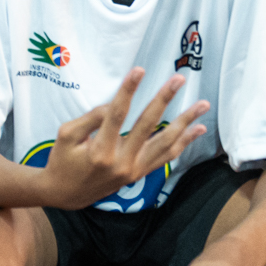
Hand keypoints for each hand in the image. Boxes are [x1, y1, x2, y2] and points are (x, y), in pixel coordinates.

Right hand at [36, 67, 209, 208]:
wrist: (66, 194)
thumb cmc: (62, 160)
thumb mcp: (66, 135)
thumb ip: (90, 119)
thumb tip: (113, 106)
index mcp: (100, 151)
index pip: (117, 114)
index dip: (128, 91)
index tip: (139, 71)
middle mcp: (121, 162)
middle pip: (148, 125)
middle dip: (164, 99)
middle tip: (178, 79)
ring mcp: (134, 170)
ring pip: (165, 143)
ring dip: (185, 123)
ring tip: (202, 105)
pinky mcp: (139, 174)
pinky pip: (166, 157)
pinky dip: (183, 143)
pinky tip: (197, 130)